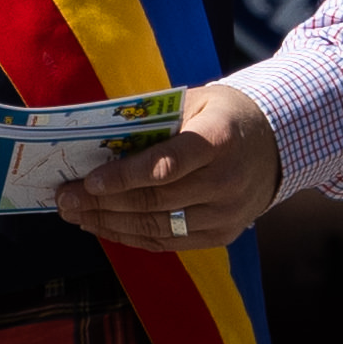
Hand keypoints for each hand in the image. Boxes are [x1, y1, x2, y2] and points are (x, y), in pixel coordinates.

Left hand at [58, 82, 282, 247]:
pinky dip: (133, 236)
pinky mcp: (223, 234)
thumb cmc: (223, 116)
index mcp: (218, 139)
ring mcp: (226, 214)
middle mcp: (226, 181)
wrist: (277, 144)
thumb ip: (154, 123)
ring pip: (158, 226)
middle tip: (66, 198)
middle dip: (103, 202)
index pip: (166, 165)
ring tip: (76, 214)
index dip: (125, 176)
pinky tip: (105, 226)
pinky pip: (169, 242)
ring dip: (110, 223)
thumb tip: (99, 144)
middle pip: (156, 200)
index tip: (89, 180)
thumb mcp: (195, 101)